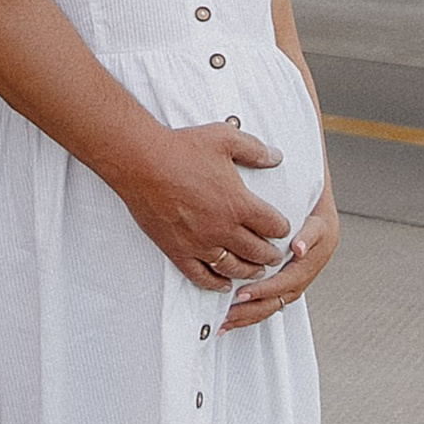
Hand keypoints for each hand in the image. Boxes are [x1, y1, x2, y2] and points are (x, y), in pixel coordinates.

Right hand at [115, 120, 291, 288]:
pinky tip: (223, 285)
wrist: (141, 162)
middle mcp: (222, 228)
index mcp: (238, 203)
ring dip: (249, 271)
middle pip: (257, 251)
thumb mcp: (225, 138)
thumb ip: (255, 150)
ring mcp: (200, 243)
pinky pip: (201, 276)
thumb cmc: (181, 148)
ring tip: (256, 271)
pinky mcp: (178, 251)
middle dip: (270, 255)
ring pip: (233, 267)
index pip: (272, 225)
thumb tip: (277, 157)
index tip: (282, 228)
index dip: (282, 228)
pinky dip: (215, 284)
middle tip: (275, 257)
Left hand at [223, 181, 336, 327]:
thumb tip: (298, 249)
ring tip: (226, 322)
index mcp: (316, 255)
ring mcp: (299, 274)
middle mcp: (308, 268)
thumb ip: (309, 232)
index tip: (244, 294)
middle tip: (229, 314)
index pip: (289, 280)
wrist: (317, 194)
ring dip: (251, 314)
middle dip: (254, 309)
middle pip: (280, 298)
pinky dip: (253, 307)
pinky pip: (271, 297)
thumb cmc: (312, 198)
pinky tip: (234, 315)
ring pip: (275, 302)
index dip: (266, 289)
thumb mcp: (316, 210)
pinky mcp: (288, 276)